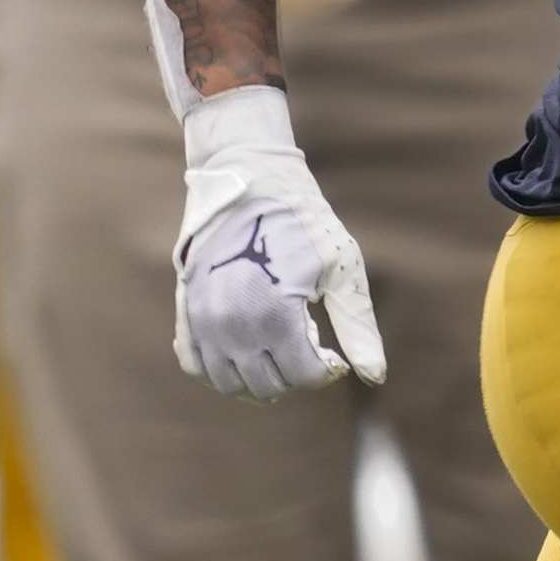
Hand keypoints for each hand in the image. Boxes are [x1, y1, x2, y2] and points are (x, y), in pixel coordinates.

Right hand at [173, 87, 382, 396]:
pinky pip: (194, 364)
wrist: (247, 174)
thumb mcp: (342, 267)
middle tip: (306, 343)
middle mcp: (232, 325)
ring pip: (228, 383)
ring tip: (278, 351)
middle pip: (267, 386)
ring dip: (257, 379)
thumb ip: (359, 327)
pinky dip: (218, 369)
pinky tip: (242, 350)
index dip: (326, 370)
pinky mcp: (185, 309)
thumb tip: (375, 378)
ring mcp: (202, 320)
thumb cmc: (303, 219)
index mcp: (274, 316)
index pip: (303, 376)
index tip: (333, 353)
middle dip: (294, 374)